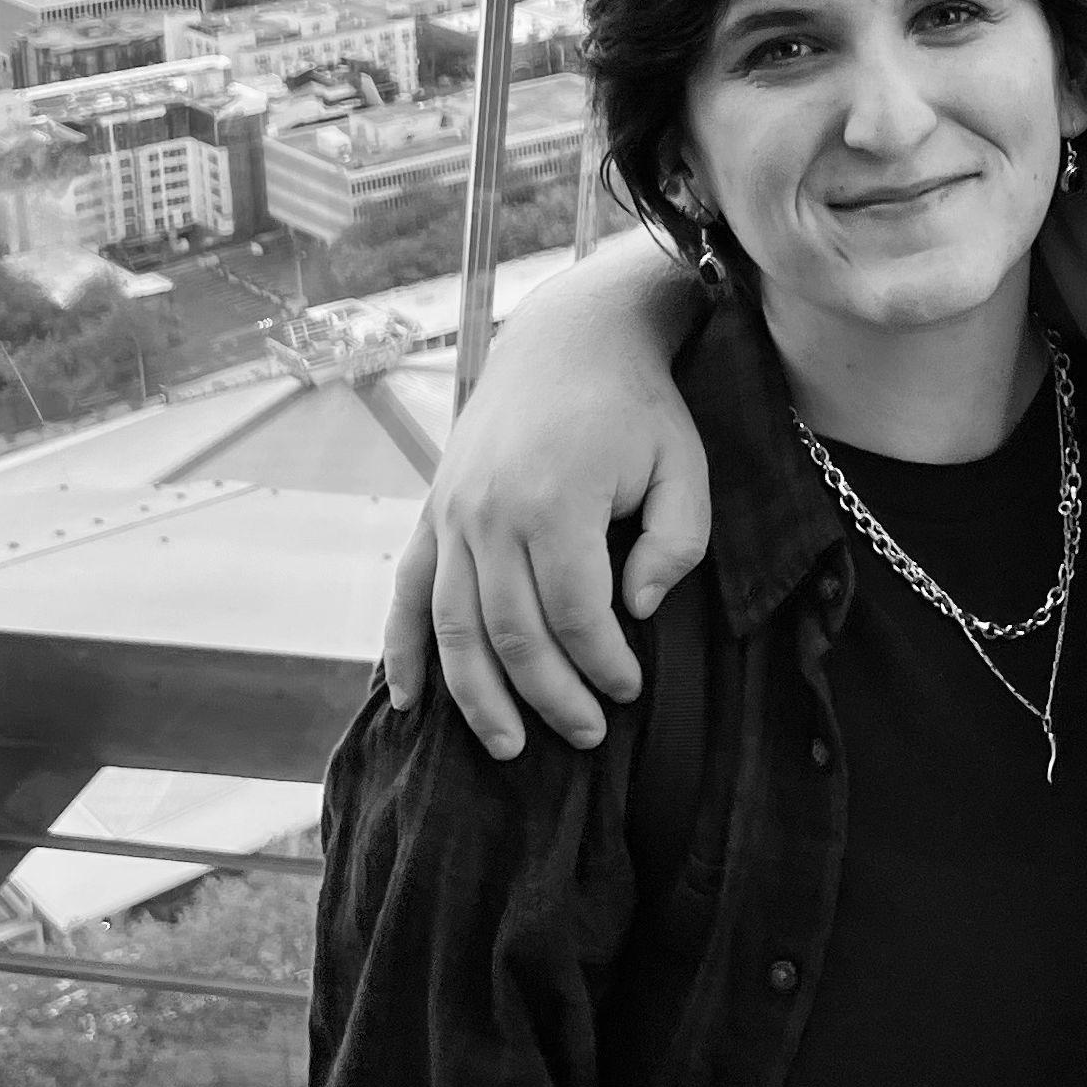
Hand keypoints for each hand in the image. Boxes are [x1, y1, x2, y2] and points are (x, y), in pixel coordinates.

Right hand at [379, 239, 713, 755]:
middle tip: (587, 737)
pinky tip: (411, 702)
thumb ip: (676, 545)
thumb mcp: (684, 466)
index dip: (602, 665)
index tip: (630, 690)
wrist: (568, 339)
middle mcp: (490, 513)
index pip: (575, 615)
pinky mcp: (432, 510)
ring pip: (454, 628)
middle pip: (512, 634)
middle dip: (550, 698)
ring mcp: (452, 513)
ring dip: (478, 697)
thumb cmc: (637, 407)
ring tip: (511, 747)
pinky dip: (401, 650)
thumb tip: (635, 611)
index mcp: (556, 502)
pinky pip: (407, 592)